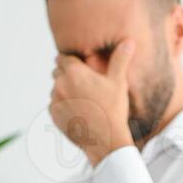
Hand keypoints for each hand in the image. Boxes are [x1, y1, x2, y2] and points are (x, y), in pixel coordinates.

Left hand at [49, 41, 136, 165]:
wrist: (105, 140)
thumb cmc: (113, 109)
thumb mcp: (118, 82)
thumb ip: (120, 59)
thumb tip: (129, 42)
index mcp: (73, 72)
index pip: (62, 58)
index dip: (72, 62)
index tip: (81, 68)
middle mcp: (59, 84)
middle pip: (57, 72)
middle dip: (67, 76)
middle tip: (84, 85)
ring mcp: (55, 100)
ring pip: (55, 89)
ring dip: (64, 91)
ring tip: (83, 100)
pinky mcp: (53, 115)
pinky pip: (55, 105)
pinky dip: (63, 106)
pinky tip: (78, 112)